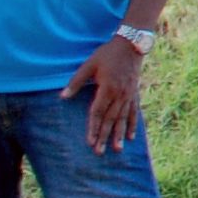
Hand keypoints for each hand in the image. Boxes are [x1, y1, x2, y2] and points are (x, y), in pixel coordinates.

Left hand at [64, 37, 146, 152]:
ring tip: (117, 149)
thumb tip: (62, 97)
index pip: (98, 112)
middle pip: (110, 119)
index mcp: (108, 88)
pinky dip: (132, 125)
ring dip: (118, 135)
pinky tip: (130, 136)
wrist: (131, 44)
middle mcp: (120, 95)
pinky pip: (134, 112)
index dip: (93, 128)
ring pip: (123, 119)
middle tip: (99, 152)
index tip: (89, 141)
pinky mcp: (135, 94)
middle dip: (104, 136)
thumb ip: (76, 82)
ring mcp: (129, 95)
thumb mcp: (89, 65)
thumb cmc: (107, 54)